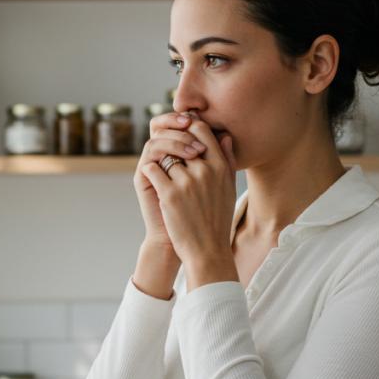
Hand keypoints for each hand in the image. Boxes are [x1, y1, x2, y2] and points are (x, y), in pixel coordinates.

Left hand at [141, 113, 238, 287]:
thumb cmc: (217, 220)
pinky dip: (150, 172)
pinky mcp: (169, 193)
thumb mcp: (229, 188)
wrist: (207, 250)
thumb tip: (224, 136)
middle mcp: (205, 170)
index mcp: (220, 166)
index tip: (179, 134)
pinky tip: (154, 182)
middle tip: (167, 153)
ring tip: (164, 175)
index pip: (201, 131)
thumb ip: (227, 160)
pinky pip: (152, 169)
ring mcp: (186, 181)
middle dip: (171, 145)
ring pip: (164, 155)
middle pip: (180, 140)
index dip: (187, 128)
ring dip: (161, 162)